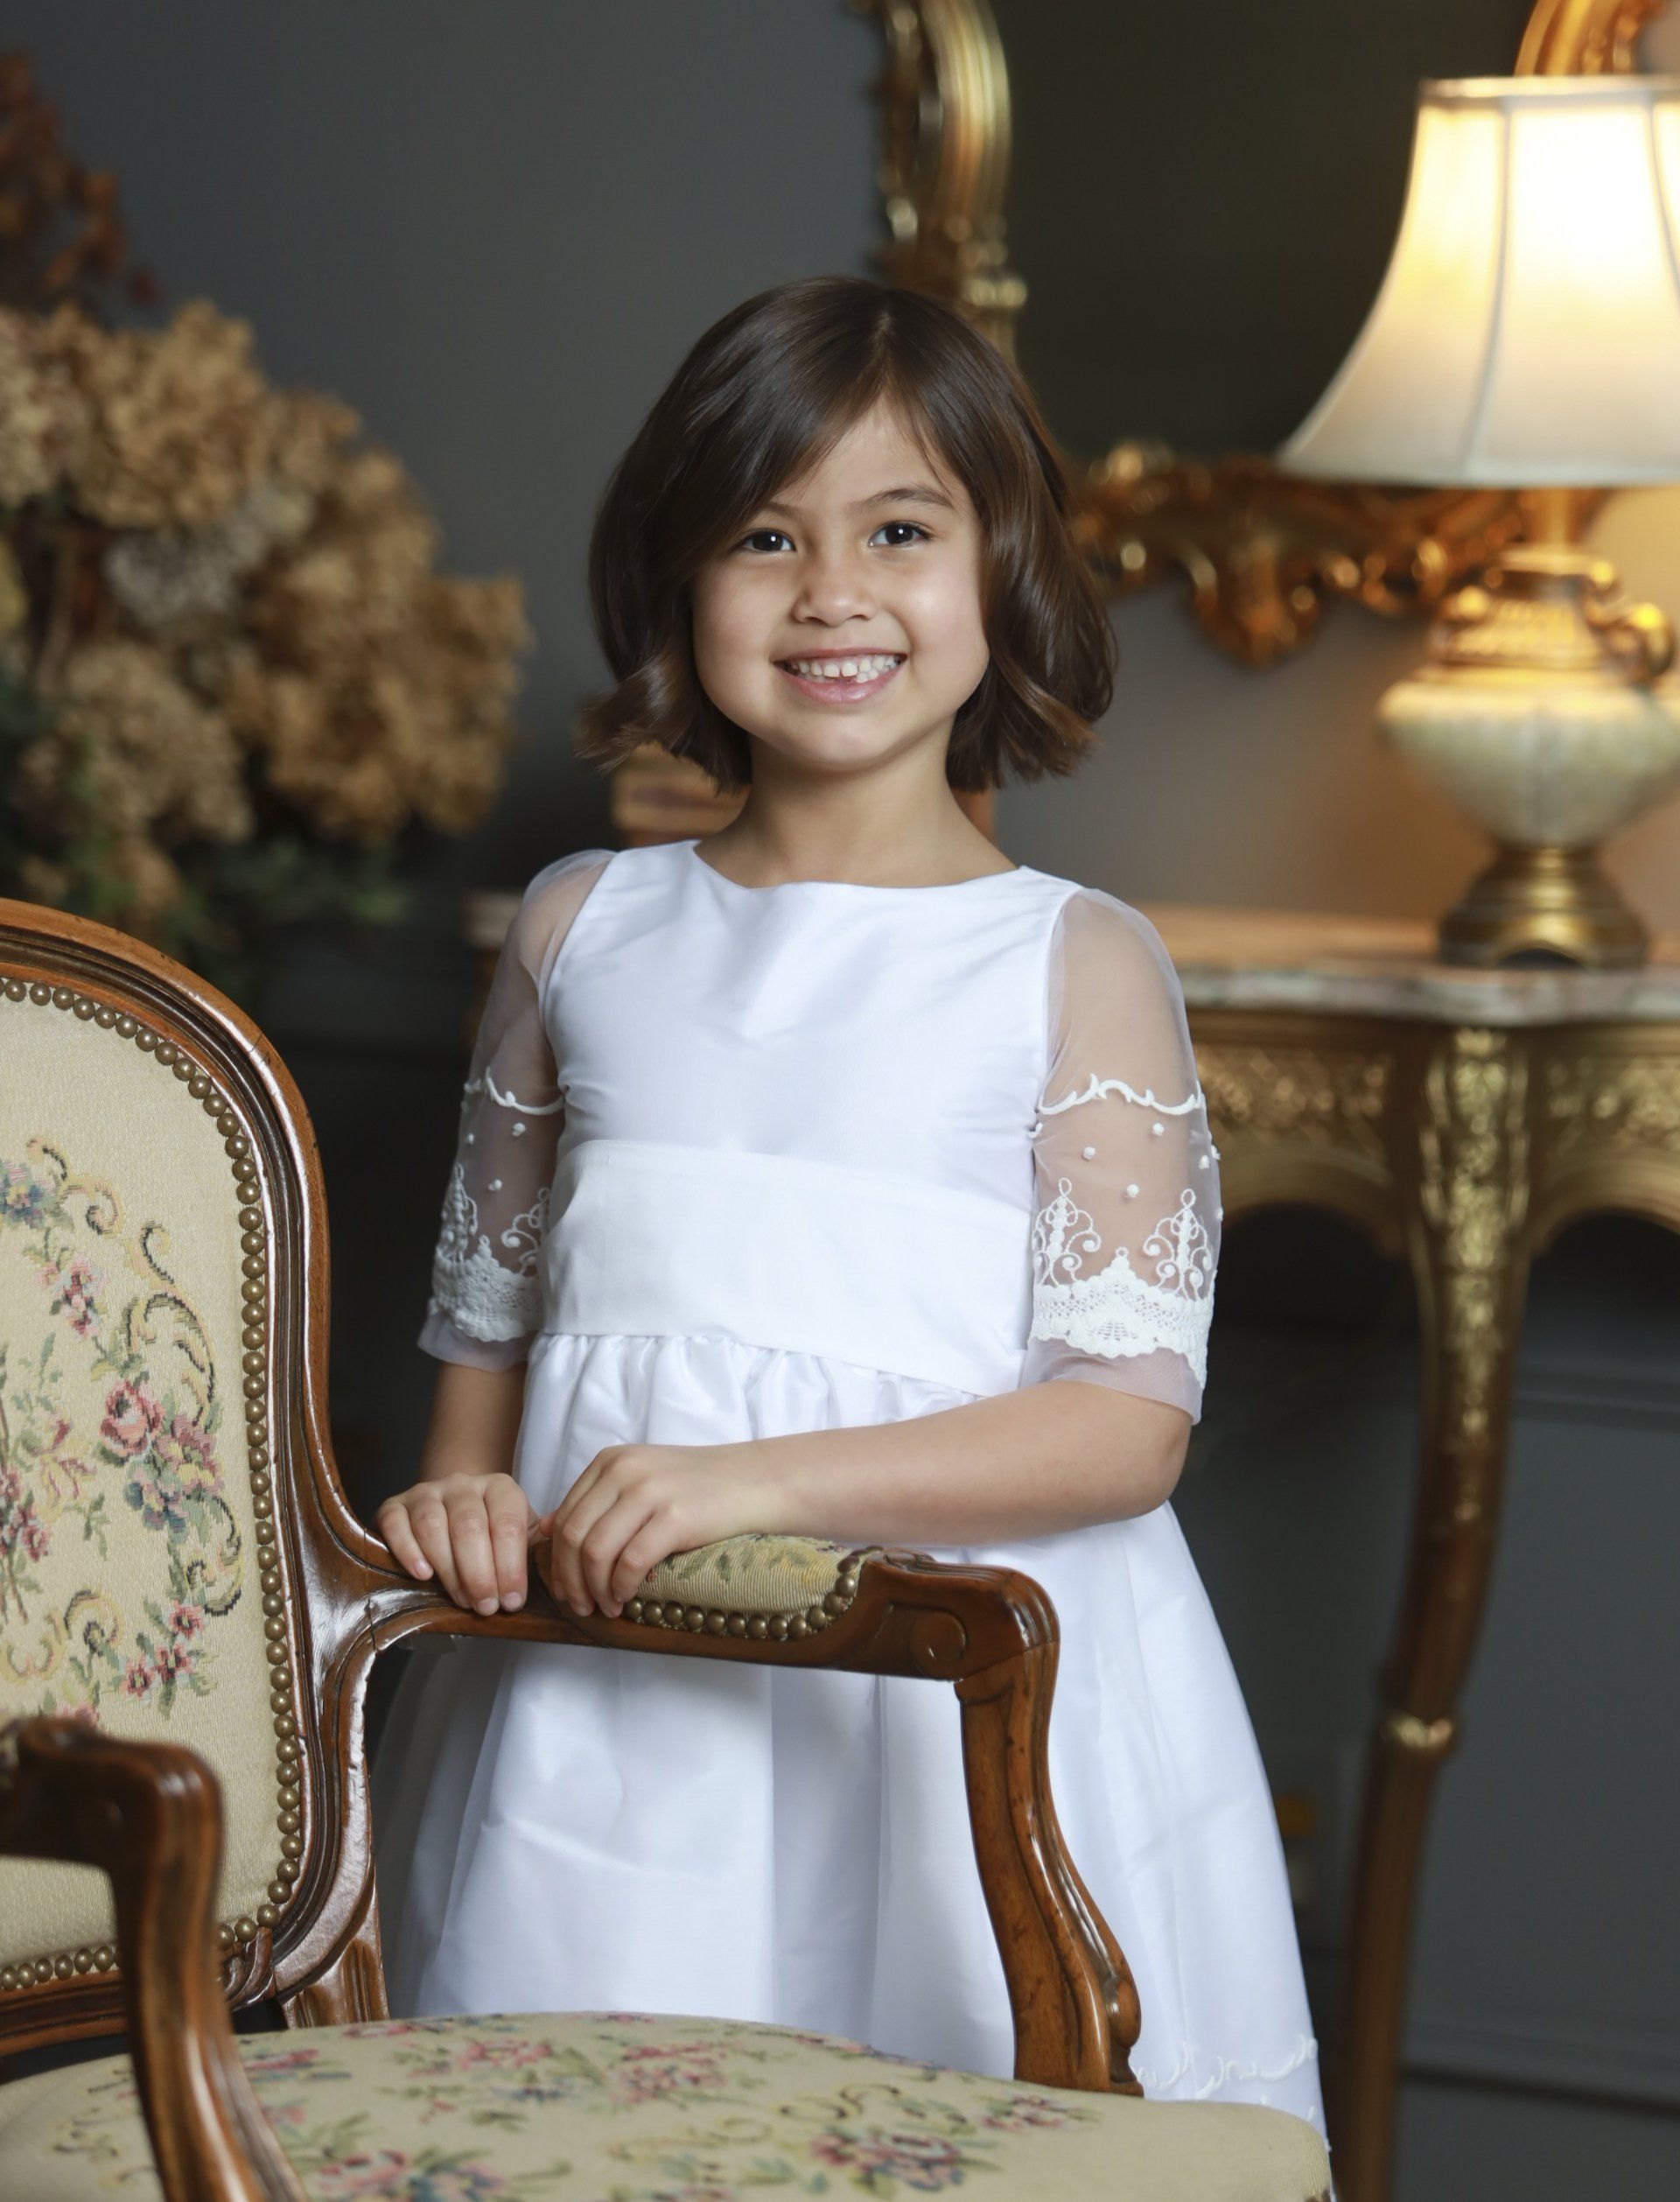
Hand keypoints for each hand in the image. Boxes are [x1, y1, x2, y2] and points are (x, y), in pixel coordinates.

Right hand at [375, 1471, 536, 1614]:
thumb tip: (553, 1575)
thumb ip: (536, 1551)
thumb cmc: (490, 1533)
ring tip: (462, 1599)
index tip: (512, 1601)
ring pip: (433, 1527)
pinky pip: (397, 1525)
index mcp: (499, 1488)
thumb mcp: (521, 1536)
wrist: (450, 1510)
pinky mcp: (394, 1506)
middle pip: (469, 1527)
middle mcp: (463, 1484)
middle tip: (486, 1607)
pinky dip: (408, 1552)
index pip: (507, 1524)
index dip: (511, 1566)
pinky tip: (423, 1575)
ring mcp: (426, 1492)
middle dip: (480, 1574)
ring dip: (449, 1570)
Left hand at [535, 1442, 787, 1618]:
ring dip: (594, 1589)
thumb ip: (596, 1501)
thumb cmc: (700, 1488)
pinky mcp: (674, 1516)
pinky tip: (627, 1599)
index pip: (563, 1517)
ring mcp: (649, 1492)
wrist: (758, 1481)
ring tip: (606, 1607)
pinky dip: (621, 1588)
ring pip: (594, 1552)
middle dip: (569, 1580)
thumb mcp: (641, 1480)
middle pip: (572, 1536)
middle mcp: (623, 1471)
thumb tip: (545, 1529)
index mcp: (610, 1462)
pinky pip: (629, 1562)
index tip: (565, 1589)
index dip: (556, 1561)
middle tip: (580, 1607)